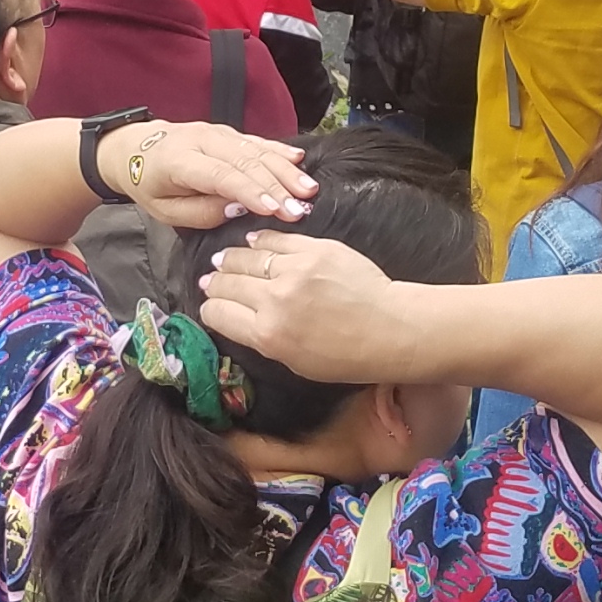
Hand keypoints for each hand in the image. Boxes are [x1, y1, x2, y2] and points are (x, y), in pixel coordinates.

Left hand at [99, 120, 314, 229]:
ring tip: (307, 189)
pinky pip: (256, 141)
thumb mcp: (164, 211)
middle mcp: (201, 140)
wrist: (134, 149)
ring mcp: (216, 132)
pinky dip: (278, 151)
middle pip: (244, 161)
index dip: (249, 192)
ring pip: (255, 148)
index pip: (220, 175)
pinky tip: (298, 160)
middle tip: (300, 207)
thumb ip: (201, 212)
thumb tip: (238, 210)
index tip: (274, 209)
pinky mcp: (227, 132)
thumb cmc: (149, 184)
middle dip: (277, 185)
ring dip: (284, 169)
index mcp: (180, 160)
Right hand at [198, 231, 410, 383]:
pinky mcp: (314, 248)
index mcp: (267, 335)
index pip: (217, 313)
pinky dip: (259, 241)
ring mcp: (294, 270)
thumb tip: (237, 316)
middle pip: (226, 282)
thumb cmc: (346, 356)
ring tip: (225, 260)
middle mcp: (274, 300)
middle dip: (215, 283)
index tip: (213, 306)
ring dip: (231, 259)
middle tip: (213, 281)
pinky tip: (252, 242)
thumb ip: (262, 337)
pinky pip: (275, 239)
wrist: (390, 329)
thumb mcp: (294, 361)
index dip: (210, 309)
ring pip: (245, 256)